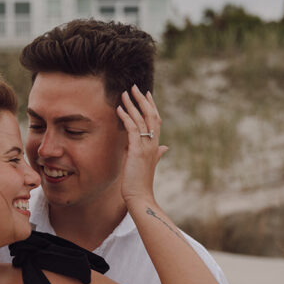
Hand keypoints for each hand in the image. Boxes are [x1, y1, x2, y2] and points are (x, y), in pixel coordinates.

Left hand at [116, 86, 168, 203]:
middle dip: (142, 100)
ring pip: (141, 119)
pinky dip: (126, 117)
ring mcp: (146, 147)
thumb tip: (164, 148)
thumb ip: (157, 154)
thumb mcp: (149, 165)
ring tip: (124, 94)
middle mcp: (153, 143)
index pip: (155, 121)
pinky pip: (132, 129)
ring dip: (132, 105)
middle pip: (150, 115)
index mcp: (155, 146)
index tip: (147, 94)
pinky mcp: (137, 151)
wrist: (140, 197)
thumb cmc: (141, 184)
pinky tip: (119, 109)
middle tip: (135, 87)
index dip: (151, 106)